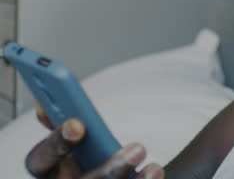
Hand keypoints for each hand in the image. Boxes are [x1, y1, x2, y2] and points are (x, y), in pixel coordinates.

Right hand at [25, 103, 163, 178]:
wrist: (109, 173)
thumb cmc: (86, 155)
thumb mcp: (73, 139)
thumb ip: (64, 120)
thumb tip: (46, 102)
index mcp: (48, 168)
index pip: (39, 159)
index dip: (56, 142)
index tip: (77, 124)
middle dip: (109, 169)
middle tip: (138, 148)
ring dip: (128, 176)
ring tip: (152, 165)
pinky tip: (153, 172)